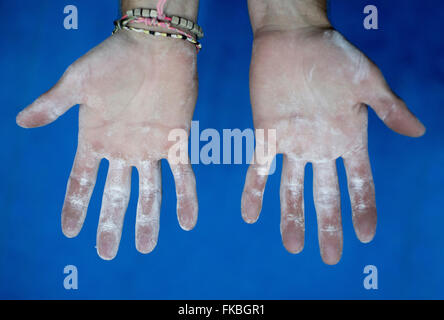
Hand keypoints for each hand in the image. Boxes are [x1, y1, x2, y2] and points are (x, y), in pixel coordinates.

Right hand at [16, 31, 198, 259]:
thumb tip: (20, 121)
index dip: (75, 206)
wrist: (155, 46)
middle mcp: (122, 150)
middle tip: (107, 253)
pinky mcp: (176, 141)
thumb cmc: (113, 59)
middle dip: (110, 223)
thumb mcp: (77, 82)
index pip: (81, 182)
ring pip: (149, 192)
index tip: (70, 232)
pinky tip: (187, 223)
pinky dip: (185, 198)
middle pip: (115, 195)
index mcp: (95, 140)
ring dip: (147, 220)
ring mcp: (150, 149)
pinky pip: (182, 176)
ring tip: (145, 247)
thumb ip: (53, 104)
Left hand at [242, 27, 424, 264]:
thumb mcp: (367, 82)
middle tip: (330, 257)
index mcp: (347, 137)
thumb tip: (419, 133)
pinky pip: (258, 169)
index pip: (359, 182)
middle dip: (328, 225)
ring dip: (292, 217)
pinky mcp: (266, 134)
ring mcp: (292, 144)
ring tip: (293, 246)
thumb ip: (389, 108)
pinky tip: (251, 216)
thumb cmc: (333, 55)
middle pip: (326, 194)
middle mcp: (320, 147)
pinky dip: (255, 192)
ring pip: (292, 189)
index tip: (365, 235)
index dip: (363, 208)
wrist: (292, 37)